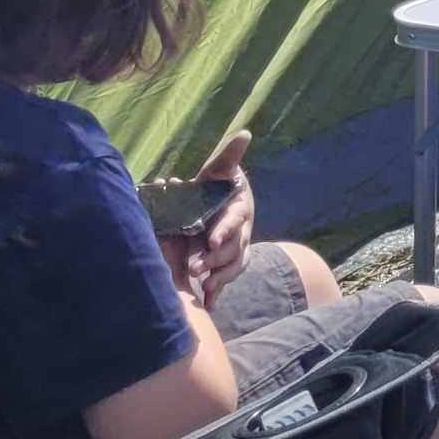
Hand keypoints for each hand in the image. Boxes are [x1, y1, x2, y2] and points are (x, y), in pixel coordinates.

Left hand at [182, 128, 253, 300]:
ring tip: (203, 289)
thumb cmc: (218, 186)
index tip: (211, 239)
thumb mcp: (221, 169)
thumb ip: (229, 155)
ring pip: (233, 267)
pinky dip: (218, 293)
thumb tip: (244, 133)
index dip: (224, 231)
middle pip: (232, 249)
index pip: (234, 221)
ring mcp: (235, 249)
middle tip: (195, 268)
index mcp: (239, 210)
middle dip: (214, 259)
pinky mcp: (226, 263)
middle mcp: (241, 232)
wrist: (220, 205)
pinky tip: (207, 305)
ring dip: (219, 279)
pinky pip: (226, 280)